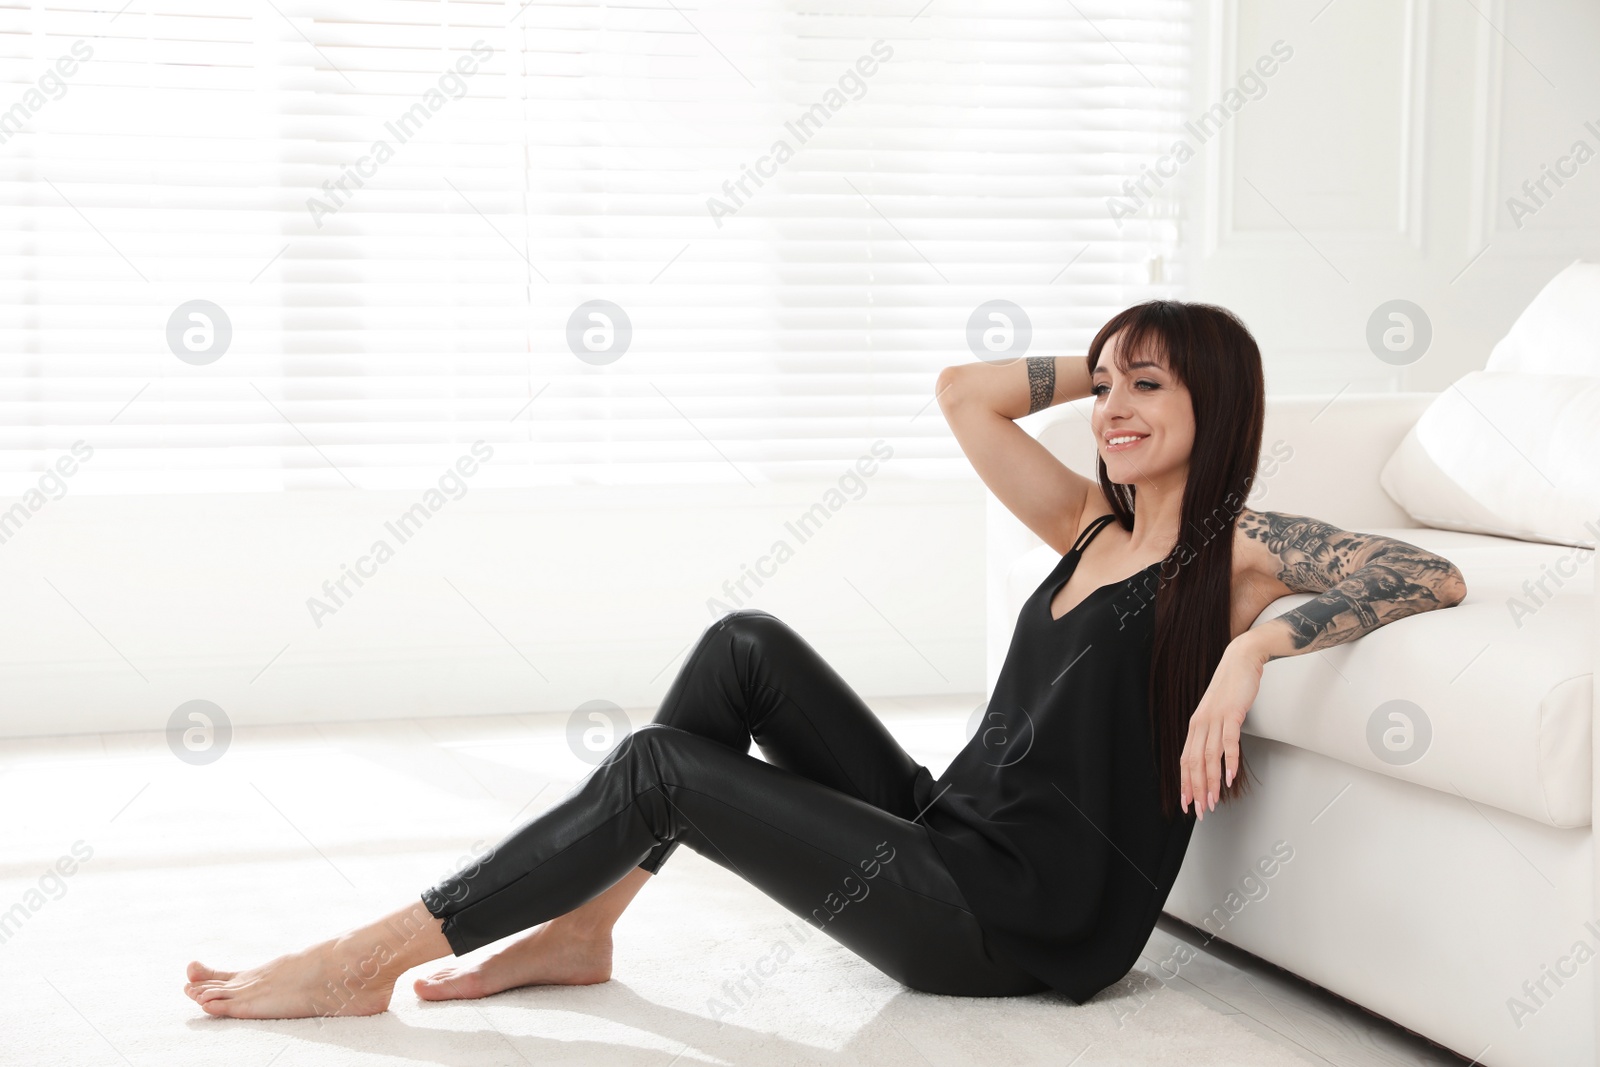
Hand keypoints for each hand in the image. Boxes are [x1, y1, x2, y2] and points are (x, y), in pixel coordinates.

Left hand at [1178, 638, 1265, 820]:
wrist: (1241, 660)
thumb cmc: (1230, 688)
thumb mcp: (1217, 714)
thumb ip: (1213, 733)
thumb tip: (1214, 757)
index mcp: (1195, 725)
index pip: (1185, 760)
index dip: (1185, 784)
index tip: (1187, 803)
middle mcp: (1201, 723)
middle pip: (1194, 763)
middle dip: (1196, 790)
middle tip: (1200, 810)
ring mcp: (1215, 718)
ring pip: (1209, 756)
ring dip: (1210, 782)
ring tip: (1213, 801)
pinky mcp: (1232, 713)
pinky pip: (1229, 742)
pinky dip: (1229, 761)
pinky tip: (1230, 777)